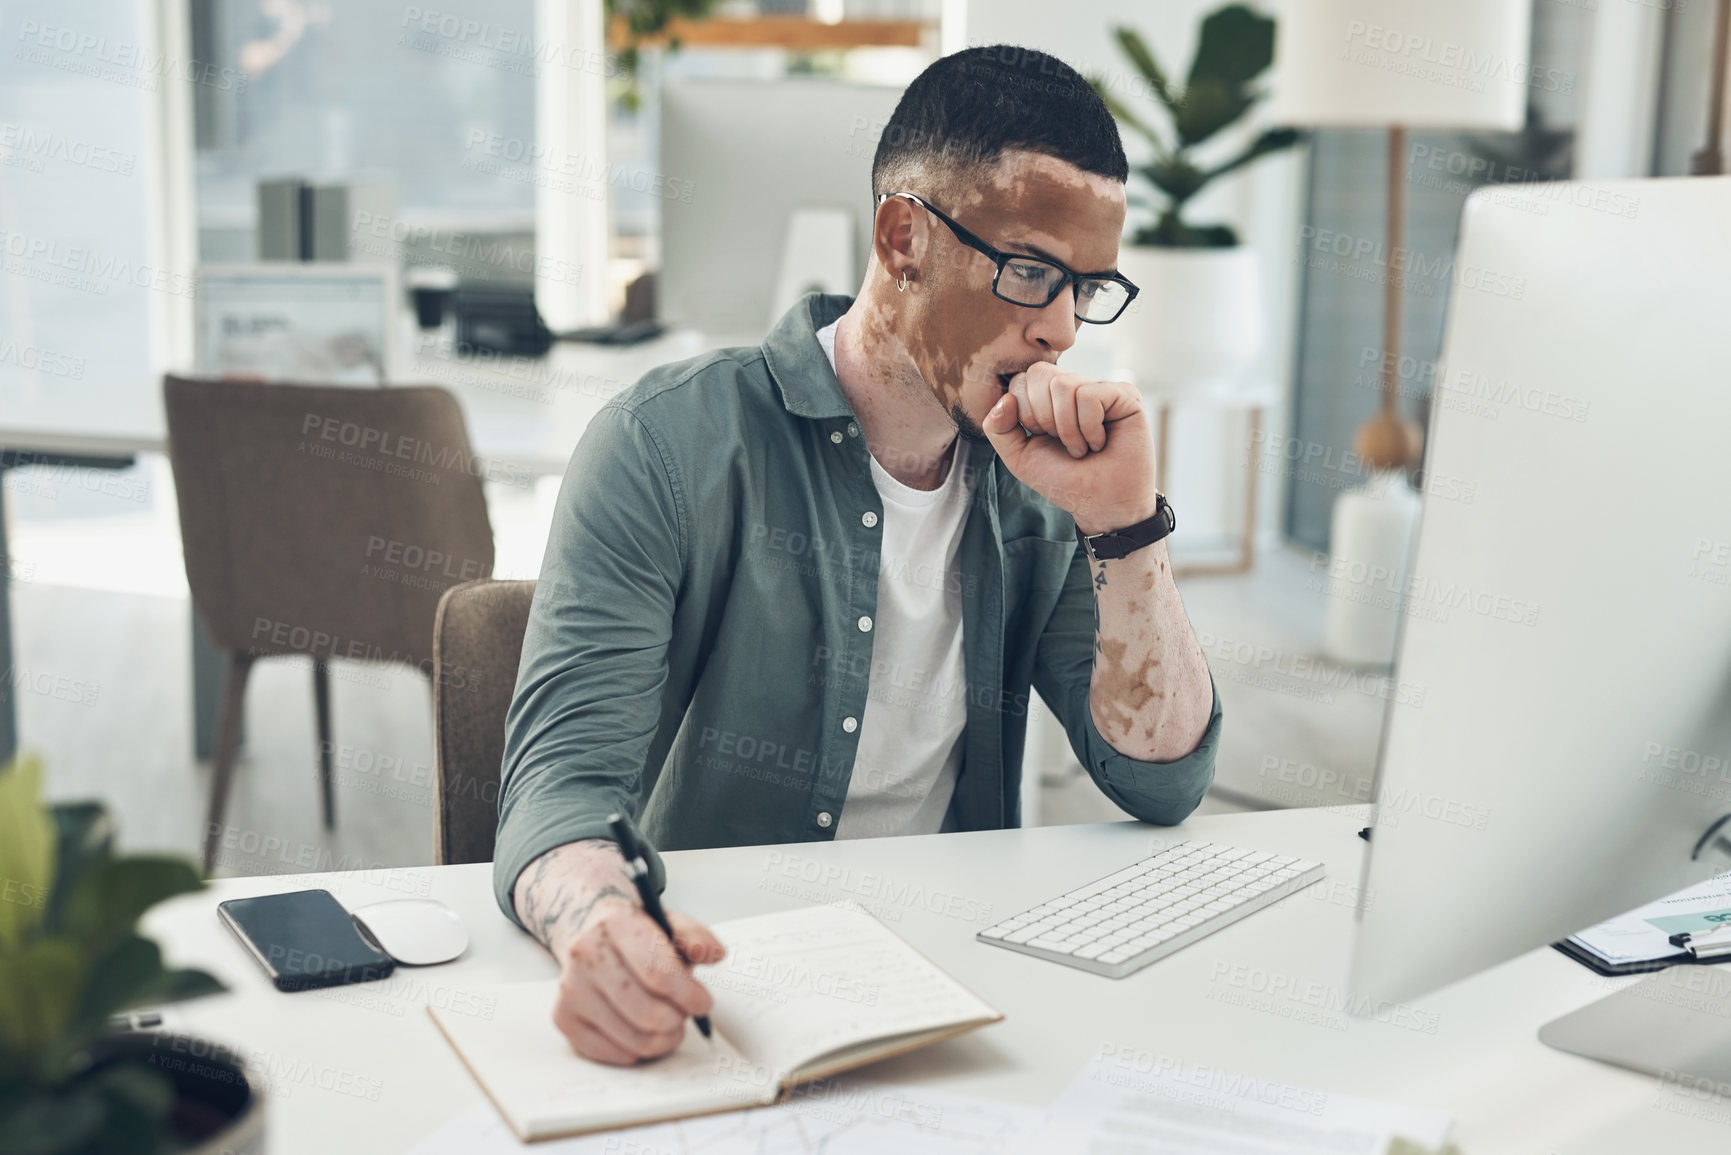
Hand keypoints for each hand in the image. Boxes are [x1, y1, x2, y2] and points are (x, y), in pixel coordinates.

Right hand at [551, 897, 725, 1064]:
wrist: (590, 931)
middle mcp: (585, 953)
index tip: (704, 1003)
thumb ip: (696, 938)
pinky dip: (636, 1050)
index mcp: (616, 922)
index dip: (687, 994)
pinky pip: (612, 1053)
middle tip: (684, 1015)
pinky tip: (641, 1031)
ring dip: (661, 1039)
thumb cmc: (636, 935)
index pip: (656, 971)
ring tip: (668, 1024)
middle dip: (677, 1020)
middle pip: (646, 1012)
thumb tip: (715, 954)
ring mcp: (571, 988)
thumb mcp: (669, 923)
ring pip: (632, 1038)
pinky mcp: (564, 1017)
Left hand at [981, 363, 1160, 535]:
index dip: (1025, 414)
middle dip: (1043, 417)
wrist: (1101, 504)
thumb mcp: (1020, 457)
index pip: (1021, 380)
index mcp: (1048, 397)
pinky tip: (1100, 442)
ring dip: (1068, 428)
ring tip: (1082, 447)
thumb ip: (999, 429)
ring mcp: (1100, 387)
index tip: (1044, 439)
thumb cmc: (1064, 480)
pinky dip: (1089, 427)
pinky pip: (1090, 395)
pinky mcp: (1125, 394)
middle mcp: (1074, 386)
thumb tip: (1005, 398)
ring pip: (1064, 384)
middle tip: (1062, 443)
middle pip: (1039, 373)